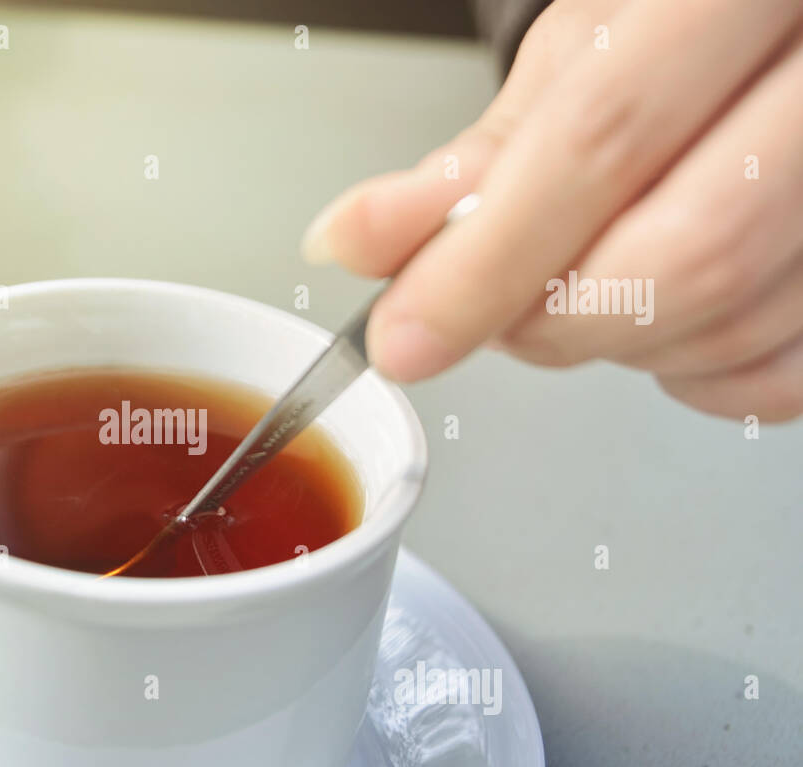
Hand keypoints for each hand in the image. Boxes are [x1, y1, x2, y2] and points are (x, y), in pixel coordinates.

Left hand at [301, 0, 802, 420]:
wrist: (780, 19)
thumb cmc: (695, 11)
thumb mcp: (587, 47)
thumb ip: (481, 158)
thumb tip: (361, 243)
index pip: (600, 148)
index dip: (482, 262)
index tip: (401, 333)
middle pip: (684, 258)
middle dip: (547, 319)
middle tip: (483, 312)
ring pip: (734, 321)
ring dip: (614, 345)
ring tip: (570, 289)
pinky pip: (784, 372)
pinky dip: (694, 375)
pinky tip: (657, 324)